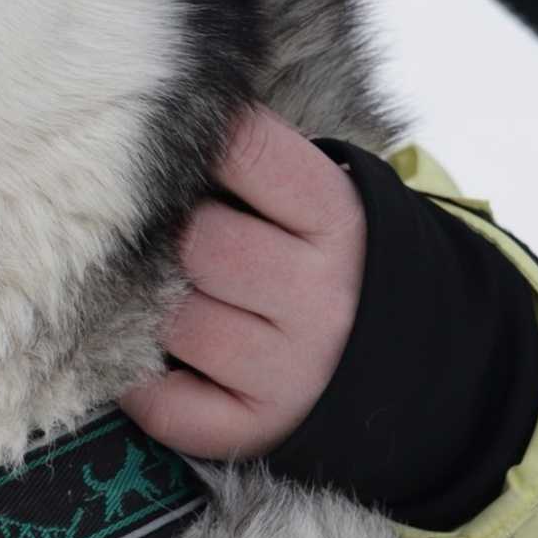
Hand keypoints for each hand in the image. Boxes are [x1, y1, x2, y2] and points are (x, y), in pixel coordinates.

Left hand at [121, 104, 365, 459]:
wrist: (399, 362)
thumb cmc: (312, 255)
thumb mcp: (308, 196)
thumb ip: (244, 154)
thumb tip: (149, 108)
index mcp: (335, 219)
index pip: (244, 152)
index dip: (193, 139)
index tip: (160, 129)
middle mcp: (322, 297)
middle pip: (197, 243)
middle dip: (165, 230)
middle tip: (157, 227)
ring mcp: (292, 371)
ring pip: (173, 320)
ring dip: (146, 304)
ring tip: (155, 288)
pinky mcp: (257, 429)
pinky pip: (165, 405)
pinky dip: (138, 381)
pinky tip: (147, 352)